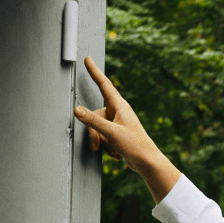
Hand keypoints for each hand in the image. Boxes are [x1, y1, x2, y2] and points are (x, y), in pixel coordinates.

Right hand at [72, 58, 181, 202]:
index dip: (94, 71)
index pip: (104, 84)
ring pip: (97, 128)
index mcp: (119, 106)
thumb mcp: (111, 132)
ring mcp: (117, 123)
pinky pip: (103, 137)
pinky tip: (118, 153)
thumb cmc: (135, 145)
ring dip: (102, 142)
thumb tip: (76, 110)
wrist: (147, 163)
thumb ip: (92, 121)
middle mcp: (117, 112)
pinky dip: (108, 147)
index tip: (88, 59)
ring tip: (114, 150)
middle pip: (95, 115)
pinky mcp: (117, 134)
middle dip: (94, 132)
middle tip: (98, 145)